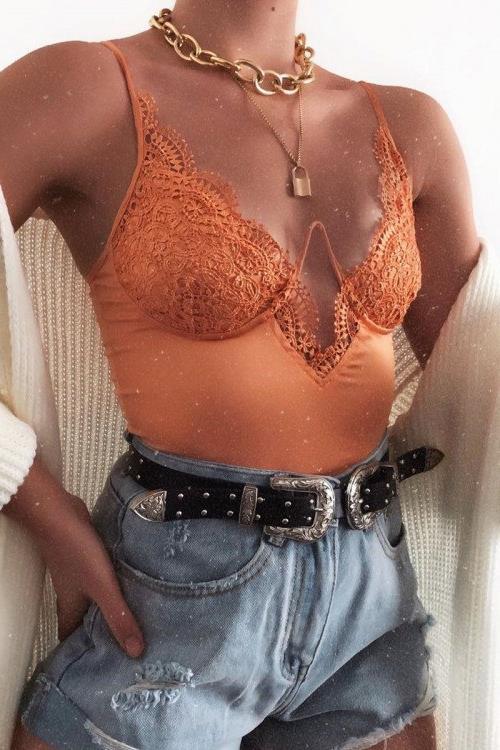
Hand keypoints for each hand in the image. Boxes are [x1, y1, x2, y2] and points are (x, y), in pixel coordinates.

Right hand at [4, 453, 144, 657]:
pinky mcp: (88, 559)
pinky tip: (133, 584)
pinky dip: (115, 585)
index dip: (88, 655)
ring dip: (113, 607)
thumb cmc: (77, 553)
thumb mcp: (102, 588)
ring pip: (96, 599)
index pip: (75, 641)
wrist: (59, 513)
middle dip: (106, 632)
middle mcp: (72, 596)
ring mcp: (79, 576)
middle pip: (88, 621)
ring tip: (140, 615)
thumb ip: (119, 616)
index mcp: (70, 610)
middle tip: (133, 642)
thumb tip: (136, 652)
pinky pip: (103, 579)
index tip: (108, 667)